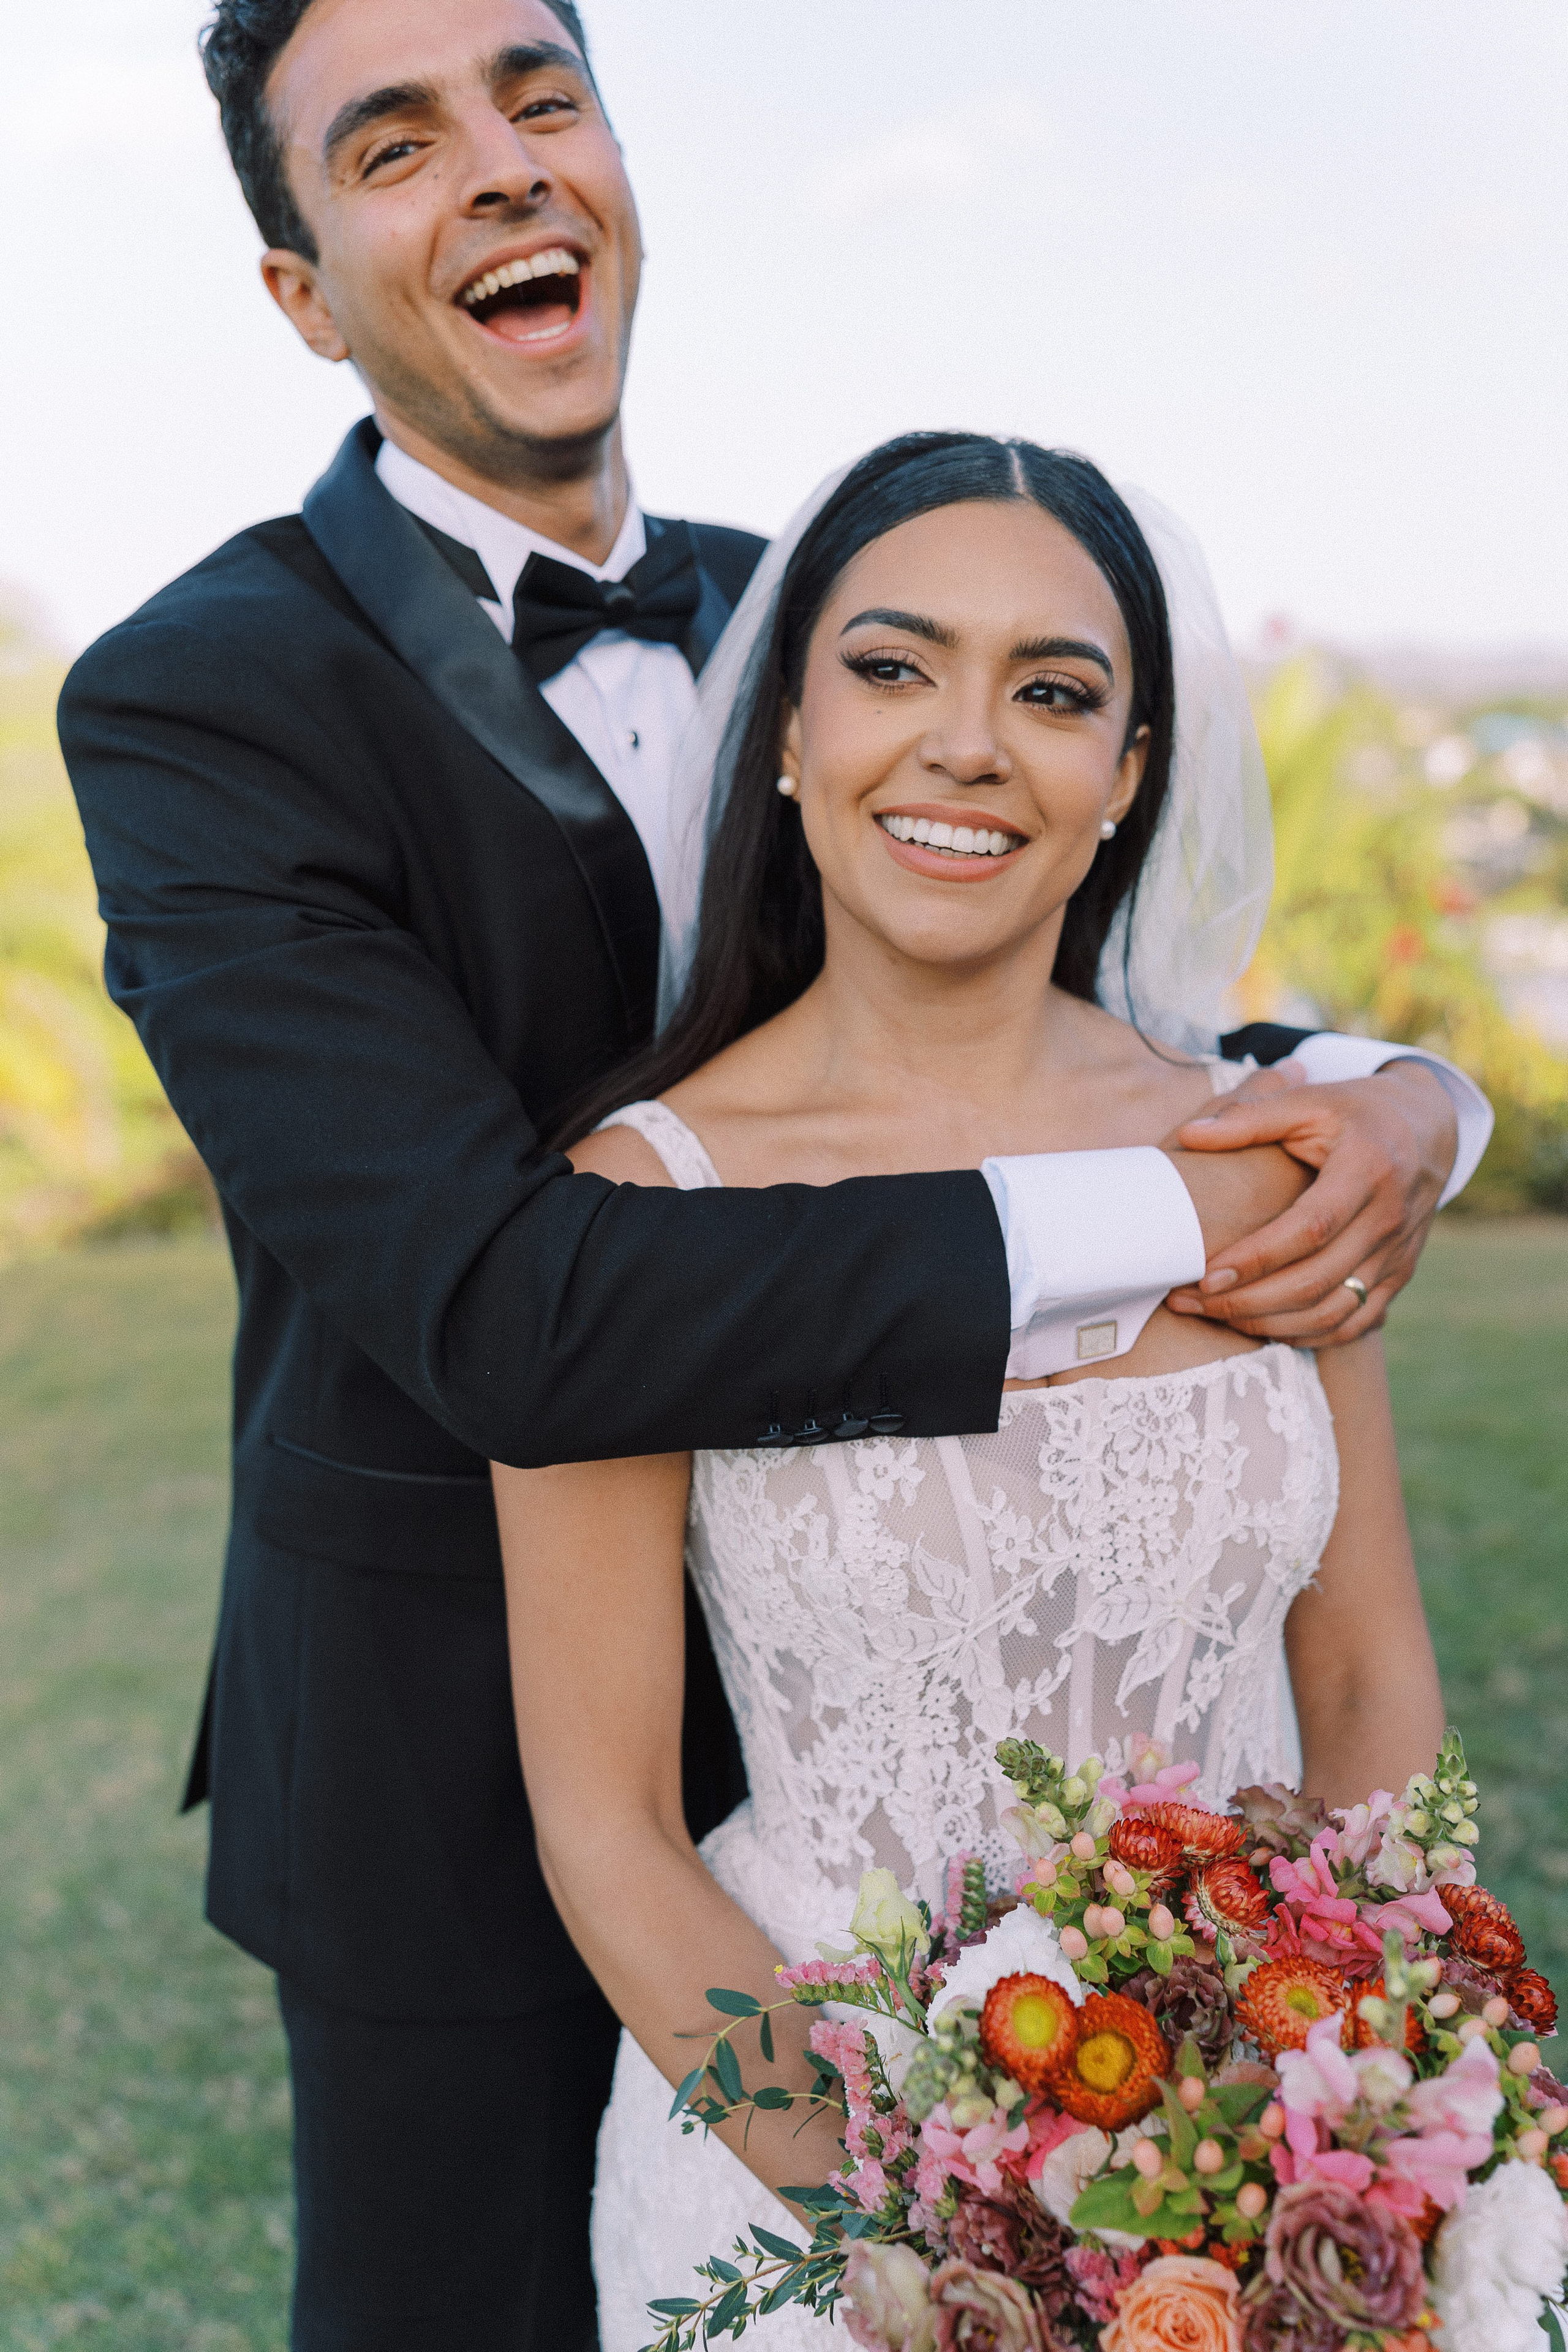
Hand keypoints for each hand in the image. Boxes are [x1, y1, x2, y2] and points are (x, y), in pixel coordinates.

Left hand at [1164, 1060, 1458, 1344]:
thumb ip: (1249, 1117)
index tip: (1204, 1276)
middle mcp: (1389, 1219)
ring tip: (1212, 1315)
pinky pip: (1353, 1323)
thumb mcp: (1309, 1100)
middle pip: (1316, 1280)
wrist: (1430, 1129)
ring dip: (1269, 1324)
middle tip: (1189, 1301)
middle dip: (1246, 1301)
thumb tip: (1188, 1135)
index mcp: (1369, 1169)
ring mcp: (1398, 1253)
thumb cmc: (1357, 1112)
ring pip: (1332, 1312)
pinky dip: (1306, 1335)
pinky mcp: (1400, 1276)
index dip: (1257, 1258)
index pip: (1310, 1229)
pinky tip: (1260, 1326)